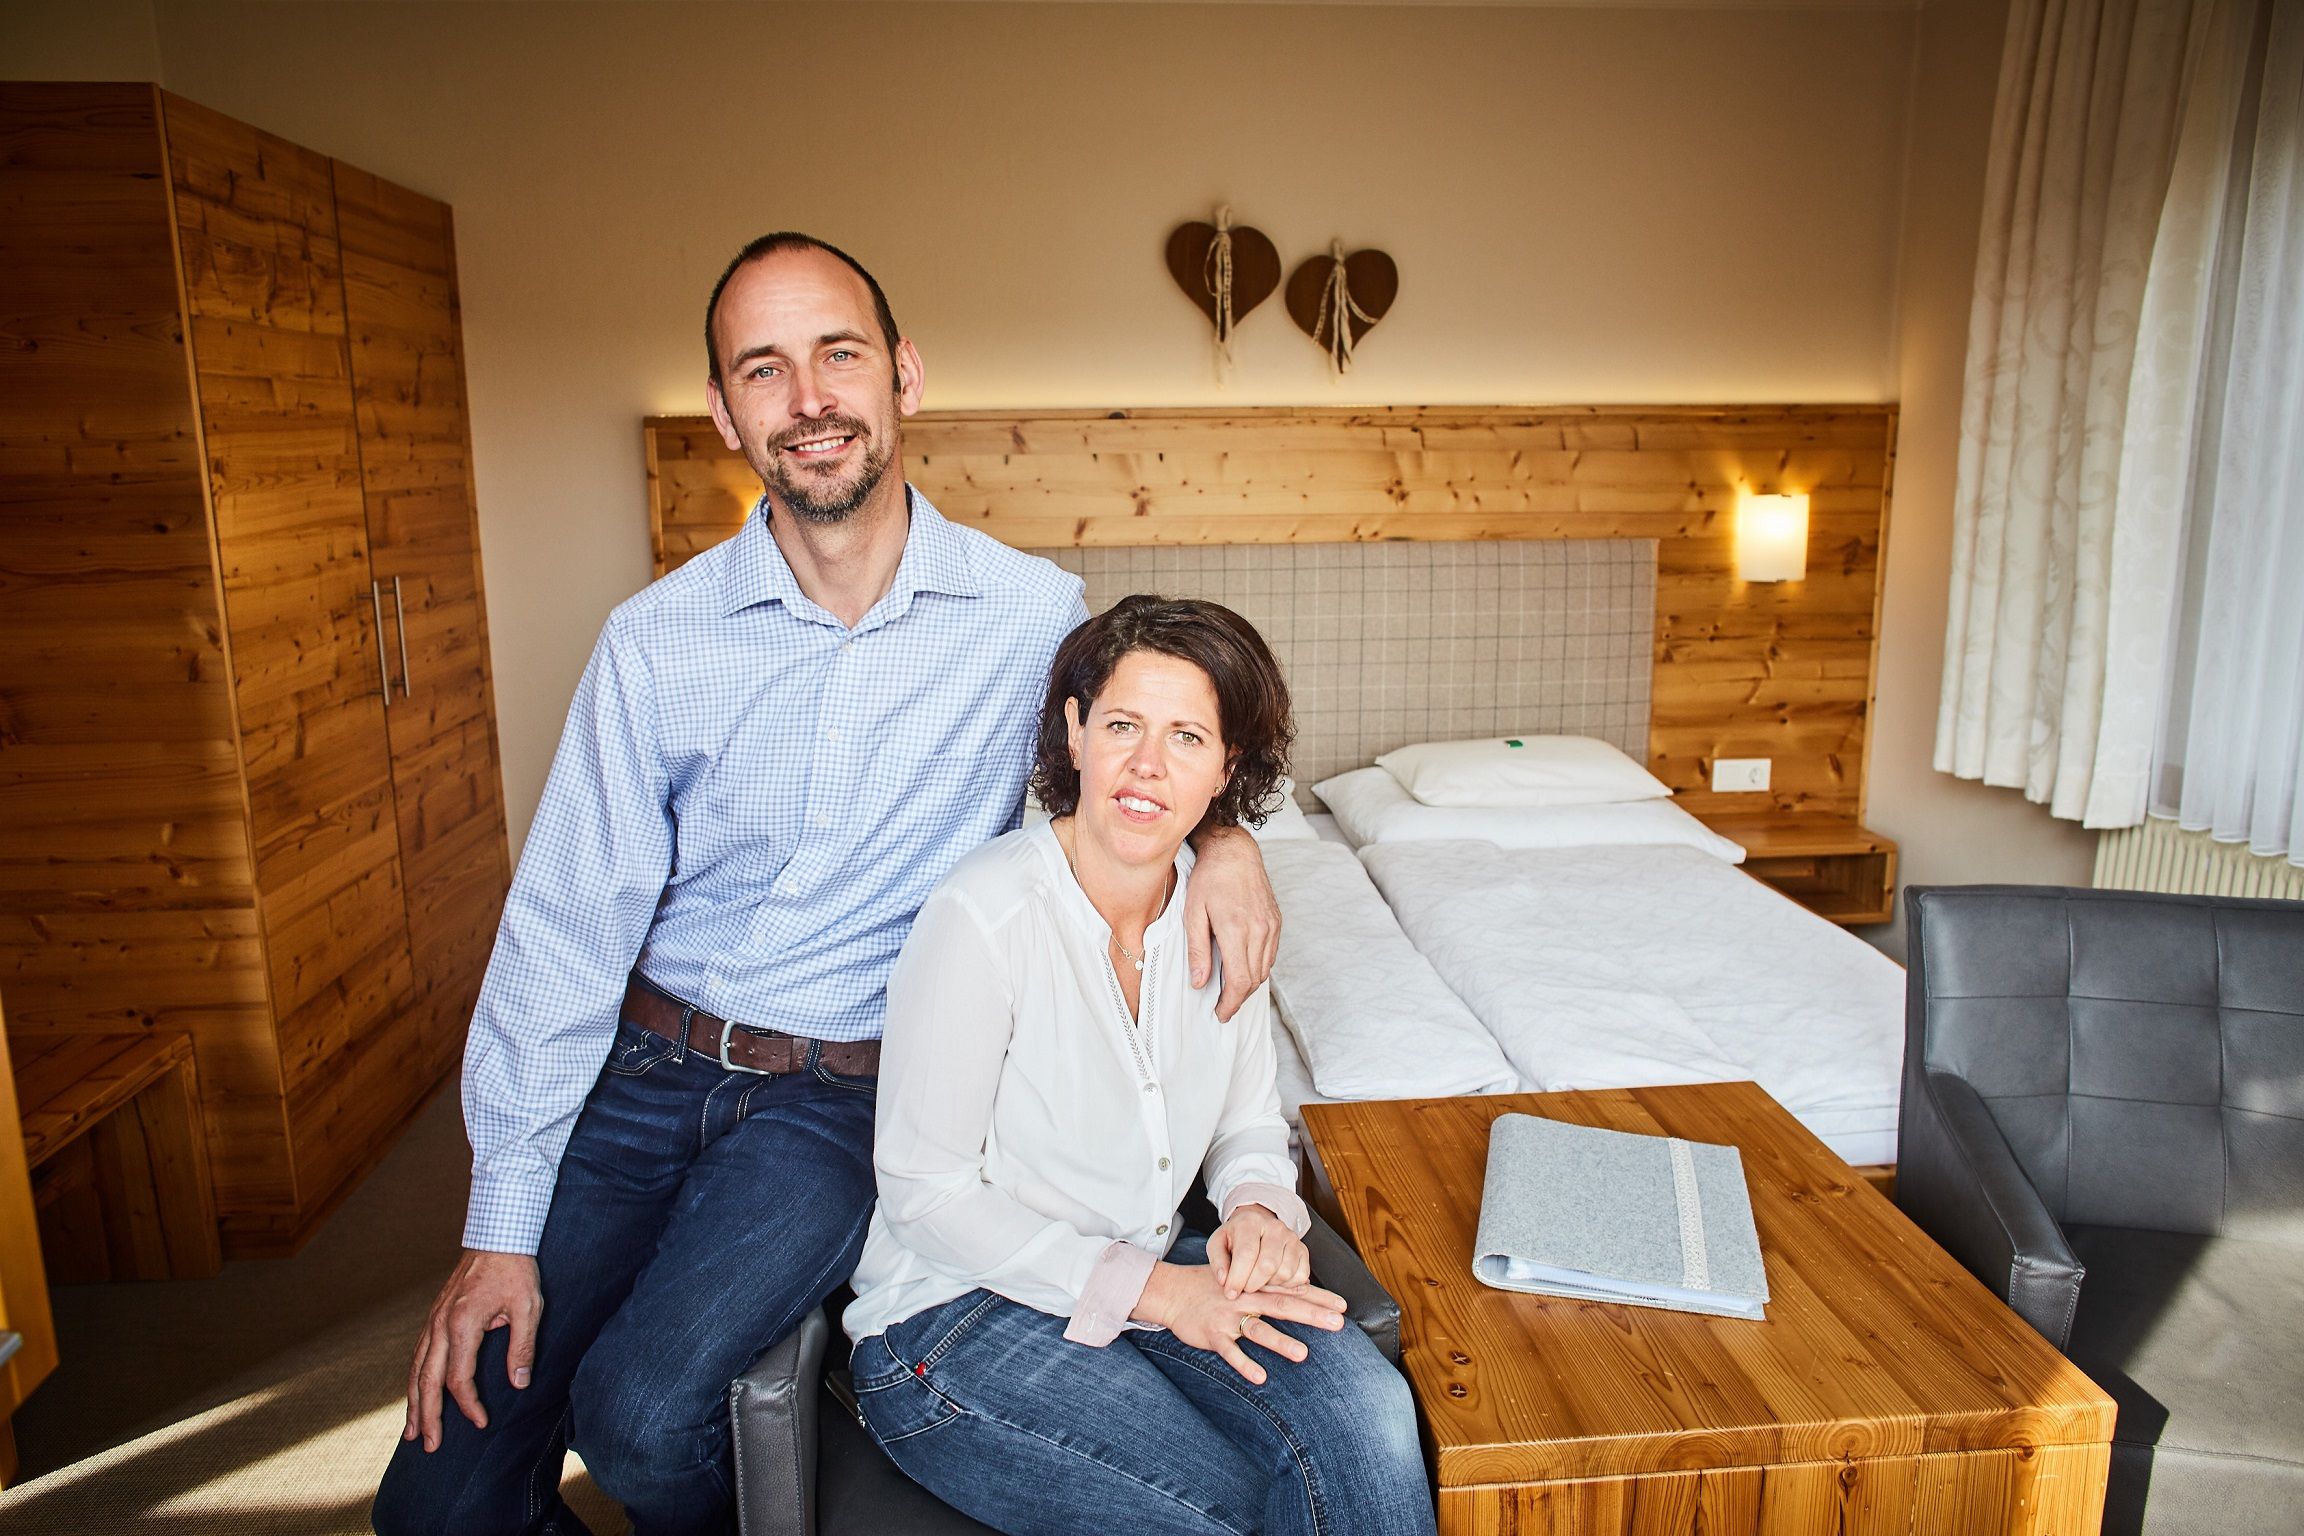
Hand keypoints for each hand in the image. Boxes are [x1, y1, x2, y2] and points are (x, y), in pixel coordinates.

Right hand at [404, 1249, 542, 1451]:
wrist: (498, 1235)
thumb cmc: (516, 1270)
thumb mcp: (529, 1307)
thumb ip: (522, 1346)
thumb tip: (519, 1384)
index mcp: (462, 1324)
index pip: (459, 1378)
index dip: (469, 1405)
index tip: (481, 1423)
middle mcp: (440, 1324)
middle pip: (427, 1380)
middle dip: (427, 1416)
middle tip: (429, 1446)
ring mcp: (433, 1320)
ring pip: (416, 1369)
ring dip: (412, 1402)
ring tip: (411, 1432)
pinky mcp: (434, 1316)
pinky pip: (419, 1354)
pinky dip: (414, 1379)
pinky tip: (415, 1394)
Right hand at [1134, 1262, 1346, 1383]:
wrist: (1172, 1291)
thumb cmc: (1214, 1286)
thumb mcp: (1242, 1279)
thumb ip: (1268, 1288)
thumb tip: (1302, 1293)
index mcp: (1255, 1286)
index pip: (1292, 1290)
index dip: (1318, 1297)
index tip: (1343, 1306)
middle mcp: (1246, 1299)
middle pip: (1284, 1306)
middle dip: (1312, 1314)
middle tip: (1337, 1324)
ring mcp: (1229, 1317)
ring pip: (1258, 1330)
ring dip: (1280, 1342)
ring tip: (1303, 1354)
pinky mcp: (1213, 1335)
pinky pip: (1231, 1352)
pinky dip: (1244, 1364)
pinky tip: (1260, 1377)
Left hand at [1184, 823, 1279, 1021]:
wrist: (1234, 850)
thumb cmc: (1209, 879)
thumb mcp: (1193, 913)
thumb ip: (1197, 950)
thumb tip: (1199, 983)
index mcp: (1236, 930)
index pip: (1240, 981)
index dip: (1231, 1003)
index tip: (1220, 1013)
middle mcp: (1259, 930)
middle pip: (1254, 980)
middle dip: (1239, 998)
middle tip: (1223, 1007)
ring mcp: (1271, 925)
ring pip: (1265, 969)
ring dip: (1250, 984)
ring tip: (1231, 990)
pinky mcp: (1276, 921)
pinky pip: (1270, 954)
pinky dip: (1258, 967)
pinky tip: (1244, 967)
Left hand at [1207, 1204, 1309, 1298]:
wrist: (1256, 1225)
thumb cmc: (1236, 1238)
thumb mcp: (1218, 1244)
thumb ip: (1218, 1262)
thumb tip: (1225, 1281)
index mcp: (1250, 1222)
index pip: (1246, 1254)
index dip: (1238, 1278)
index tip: (1230, 1293)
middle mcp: (1275, 1227)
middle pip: (1268, 1266)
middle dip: (1253, 1285)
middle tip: (1244, 1288)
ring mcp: (1292, 1238)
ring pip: (1284, 1273)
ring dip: (1269, 1286)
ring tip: (1258, 1281)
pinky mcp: (1303, 1250)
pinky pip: (1300, 1277)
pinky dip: (1286, 1286)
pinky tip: (1273, 1280)